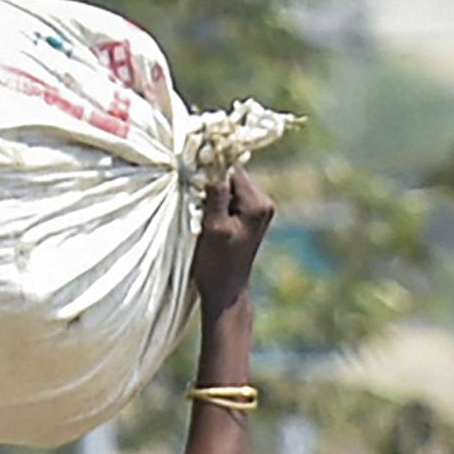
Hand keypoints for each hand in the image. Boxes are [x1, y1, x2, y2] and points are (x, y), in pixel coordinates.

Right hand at [190, 168, 273, 316]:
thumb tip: (213, 162)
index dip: (210, 165)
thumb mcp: (213, 227)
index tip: (190, 170)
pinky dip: (214, 199)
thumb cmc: (218, 263)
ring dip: (210, 190)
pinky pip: (229, 197)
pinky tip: (203, 212)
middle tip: (191, 191)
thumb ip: (216, 194)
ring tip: (197, 206)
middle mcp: (263, 203)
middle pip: (232, 175)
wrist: (226, 291)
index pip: (232, 168)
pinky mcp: (248, 216)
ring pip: (228, 185)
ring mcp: (257, 209)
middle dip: (210, 178)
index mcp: (257, 204)